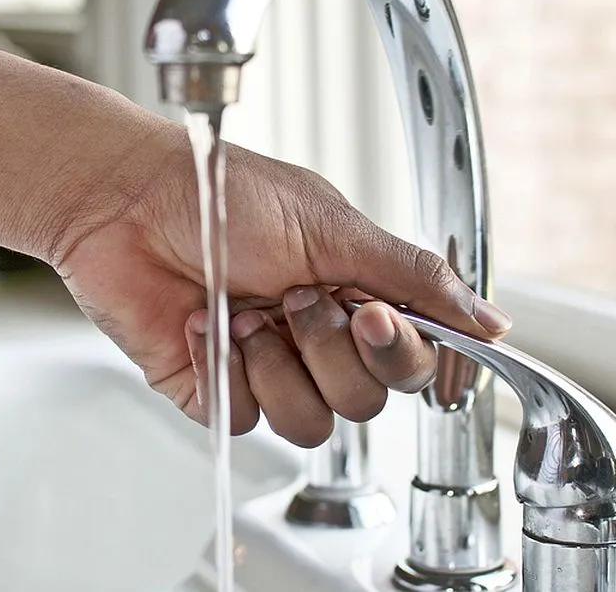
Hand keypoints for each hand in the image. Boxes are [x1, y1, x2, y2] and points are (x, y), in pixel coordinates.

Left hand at [53, 126, 510, 446]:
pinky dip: (227, 373)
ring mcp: (263, 365)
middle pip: (366, 400)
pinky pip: (245, 420)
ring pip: (311, 423)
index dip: (399, 351)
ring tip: (241, 310)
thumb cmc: (218, 193)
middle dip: (329, 350)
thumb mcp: (329, 224)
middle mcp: (313, 336)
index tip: (370, 313)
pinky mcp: (211, 387)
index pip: (411, 359)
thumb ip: (411, 276)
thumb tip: (491, 320)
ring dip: (278, 366)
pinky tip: (204, 327)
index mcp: (352, 292)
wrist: (124, 200)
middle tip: (292, 296)